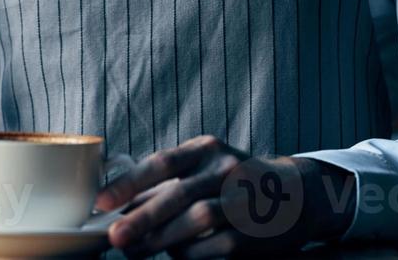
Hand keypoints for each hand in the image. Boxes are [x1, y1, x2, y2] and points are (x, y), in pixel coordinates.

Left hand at [94, 134, 355, 257]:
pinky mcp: (251, 235)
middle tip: (114, 235)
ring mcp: (242, 202)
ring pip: (196, 221)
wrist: (295, 195)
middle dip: (143, 217)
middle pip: (179, 194)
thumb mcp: (203, 166)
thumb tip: (116, 205)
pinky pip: (211, 248)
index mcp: (207, 148)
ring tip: (134, 249)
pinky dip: (187, 254)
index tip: (102, 201)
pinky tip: (173, 254)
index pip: (163, 162)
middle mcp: (226, 170)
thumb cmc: (232, 181)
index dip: (130, 182)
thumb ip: (165, 182)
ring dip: (160, 239)